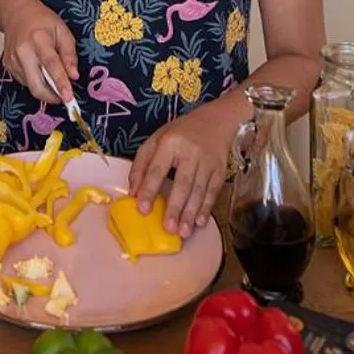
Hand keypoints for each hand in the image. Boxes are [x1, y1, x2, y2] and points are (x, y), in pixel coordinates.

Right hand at [0, 0, 78, 106]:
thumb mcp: (63, 31)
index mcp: (39, 40)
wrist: (16, 13)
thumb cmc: (41, 20)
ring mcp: (13, 60)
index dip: (61, 84)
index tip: (69, 98)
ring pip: (31, 87)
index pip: (51, 66)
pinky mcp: (8, 66)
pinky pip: (25, 82)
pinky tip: (40, 70)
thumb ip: (69, 54)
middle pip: (37, 85)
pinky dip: (36, 82)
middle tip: (65, 96)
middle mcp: (23, 51)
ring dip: (46, 89)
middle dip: (52, 96)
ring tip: (54, 78)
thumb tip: (74, 76)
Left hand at [129, 100, 235, 236]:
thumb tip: (133, 192)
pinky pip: (213, 192)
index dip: (150, 189)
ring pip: (199, 190)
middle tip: (167, 228)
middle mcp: (191, 153)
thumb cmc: (180, 133)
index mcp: (170, 143)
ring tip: (183, 232)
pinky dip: (206, 208)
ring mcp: (208, 162)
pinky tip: (200, 222)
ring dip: (191, 213)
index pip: (158, 169)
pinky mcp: (220, 170)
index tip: (142, 209)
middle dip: (175, 207)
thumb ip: (142, 164)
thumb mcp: (156, 140)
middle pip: (183, 183)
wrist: (216, 121)